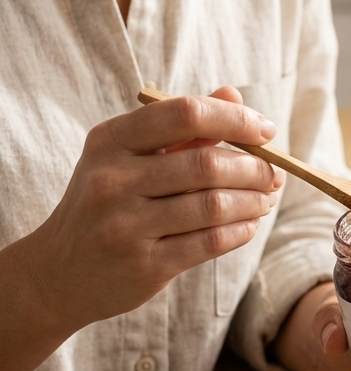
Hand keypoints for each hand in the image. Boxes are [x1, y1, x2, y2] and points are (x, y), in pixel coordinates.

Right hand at [22, 86, 283, 340]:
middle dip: (254, 168)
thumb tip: (234, 97)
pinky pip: (209, 243)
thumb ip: (180, 127)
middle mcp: (113, 180)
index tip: (266, 131)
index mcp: (110, 141)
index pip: (185, 114)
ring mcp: (125, 226)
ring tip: (265, 199)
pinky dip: (240, 231)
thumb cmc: (105, 204)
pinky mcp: (143, 266)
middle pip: (206, 163)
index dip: (234, 119)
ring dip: (252, 201)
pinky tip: (248, 225)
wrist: (57, 272)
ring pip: (213, 206)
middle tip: (274, 175)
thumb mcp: (126, 157)